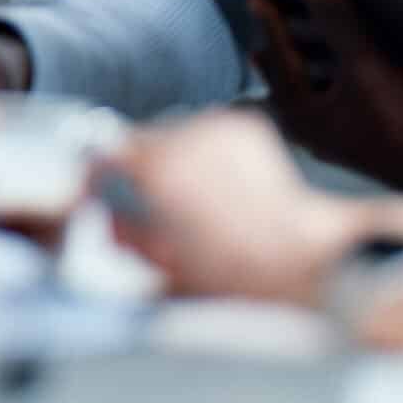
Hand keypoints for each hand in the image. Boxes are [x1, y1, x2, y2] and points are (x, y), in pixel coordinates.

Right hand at [95, 109, 360, 305]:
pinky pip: (206, 130)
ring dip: (172, 154)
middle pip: (140, 138)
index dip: (97, 170)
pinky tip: (215, 178)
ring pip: (173, 130)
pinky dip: (203, 148)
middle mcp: (185, 136)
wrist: (306, 261)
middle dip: (139, 164)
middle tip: (148, 196)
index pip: (104, 150)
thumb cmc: (237, 276)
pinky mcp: (245, 126)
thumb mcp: (167, 269)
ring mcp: (217, 127)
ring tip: (187, 191)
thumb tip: (109, 223)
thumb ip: (126, 238)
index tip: (96, 183)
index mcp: (157, 170)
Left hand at [250, 0, 402, 189]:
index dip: (269, 20)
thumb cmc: (401, 124)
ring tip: (289, 54)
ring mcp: (327, 142)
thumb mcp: (365, 63)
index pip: (276, 54)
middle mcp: (304, 130)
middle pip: (278, 83)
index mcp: (295, 111)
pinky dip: (323, 91)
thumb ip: (334, 17)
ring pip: (300, 100)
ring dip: (297, 74)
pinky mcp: (353, 146)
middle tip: (263, 30)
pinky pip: (325, 112)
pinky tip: (333, 87)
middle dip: (271, 56)